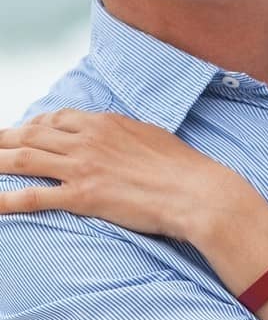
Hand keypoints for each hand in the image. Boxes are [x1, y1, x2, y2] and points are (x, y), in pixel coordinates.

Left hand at [0, 109, 248, 241]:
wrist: (196, 192)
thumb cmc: (182, 168)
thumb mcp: (150, 137)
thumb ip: (124, 133)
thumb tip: (116, 135)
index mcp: (103, 123)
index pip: (55, 119)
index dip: (32, 126)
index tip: (21, 134)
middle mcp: (86, 141)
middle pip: (31, 135)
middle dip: (3, 140)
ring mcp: (82, 168)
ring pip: (24, 159)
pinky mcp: (83, 196)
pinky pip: (34, 196)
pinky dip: (7, 199)